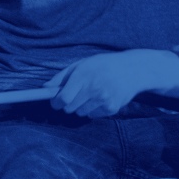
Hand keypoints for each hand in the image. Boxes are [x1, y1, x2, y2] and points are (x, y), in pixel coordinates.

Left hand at [45, 50, 163, 117]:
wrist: (133, 70)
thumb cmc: (103, 65)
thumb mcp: (82, 64)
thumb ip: (62, 76)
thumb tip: (45, 88)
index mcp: (84, 75)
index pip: (63, 98)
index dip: (56, 102)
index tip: (55, 101)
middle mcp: (94, 88)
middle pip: (69, 108)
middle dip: (67, 104)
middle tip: (73, 96)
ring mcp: (104, 99)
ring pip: (80, 113)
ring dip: (80, 107)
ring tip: (90, 95)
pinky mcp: (112, 108)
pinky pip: (93, 115)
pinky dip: (93, 109)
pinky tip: (100, 98)